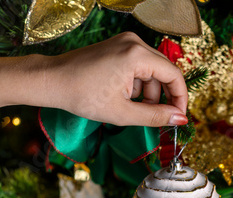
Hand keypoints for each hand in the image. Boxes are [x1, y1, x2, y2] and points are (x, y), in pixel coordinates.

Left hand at [0, 32, 187, 126]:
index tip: (178, 117)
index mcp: (137, 55)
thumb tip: (180, 119)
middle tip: (156, 117)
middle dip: (161, 97)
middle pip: (163, 72)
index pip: (174, 75)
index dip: (180, 98)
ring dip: (147, 93)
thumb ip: (155, 116)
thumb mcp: (123, 113)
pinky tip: (122, 97)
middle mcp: (134, 42)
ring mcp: (125, 42)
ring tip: (130, 108)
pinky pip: (139, 67)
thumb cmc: (82, 96)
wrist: (52, 81)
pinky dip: (136, 84)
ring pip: (151, 71)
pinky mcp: (118, 46)